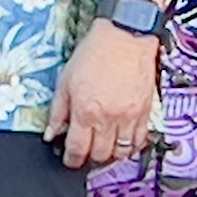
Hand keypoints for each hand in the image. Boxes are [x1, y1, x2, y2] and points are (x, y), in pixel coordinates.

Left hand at [47, 21, 160, 171]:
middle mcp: (108, 119)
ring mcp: (129, 117)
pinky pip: (139, 141)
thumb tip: (51, 134)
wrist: (126, 36)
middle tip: (85, 152)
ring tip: (103, 147)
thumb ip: (57, 111)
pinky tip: (122, 141)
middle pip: (99, 155)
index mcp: (85, 111)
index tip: (69, 160)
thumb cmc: (95, 53)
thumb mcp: (66, 80)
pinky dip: (130, 147)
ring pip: (121, 153)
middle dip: (89, 158)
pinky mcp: (145, 112)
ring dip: (110, 155)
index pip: (77, 149)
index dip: (71, 160)